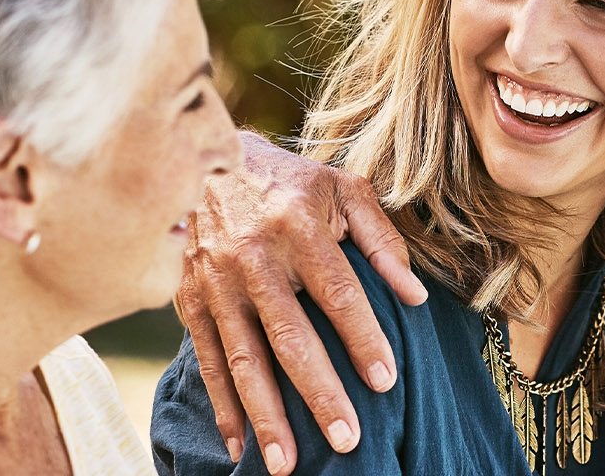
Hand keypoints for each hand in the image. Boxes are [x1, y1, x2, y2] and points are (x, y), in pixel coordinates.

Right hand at [175, 131, 424, 474]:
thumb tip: (414, 296)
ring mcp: (215, 282)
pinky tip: (241, 445)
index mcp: (297, 225)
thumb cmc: (290, 181)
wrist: (203, 160)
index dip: (362, 338)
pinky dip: (223, 406)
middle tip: (346, 441)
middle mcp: (252, 257)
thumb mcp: (343, 189)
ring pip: (244, 359)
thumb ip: (381, 241)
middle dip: (318, 394)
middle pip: (290, 337)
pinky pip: (208, 361)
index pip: (337, 292)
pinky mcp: (189, 300)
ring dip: (266, 415)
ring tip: (288, 464)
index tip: (385, 382)